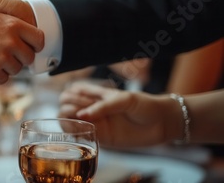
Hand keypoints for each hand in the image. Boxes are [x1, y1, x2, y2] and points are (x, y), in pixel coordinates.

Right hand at [58, 81, 181, 146]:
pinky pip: (81, 136)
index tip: (81, 99)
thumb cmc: (145, 105)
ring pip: (69, 120)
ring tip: (81, 121)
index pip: (72, 91)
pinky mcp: (101, 138)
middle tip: (81, 112)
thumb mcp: (125, 99)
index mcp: (97, 94)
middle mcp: (92, 108)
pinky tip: (80, 131)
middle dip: (68, 106)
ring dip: (67, 120)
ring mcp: (96, 122)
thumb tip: (82, 115)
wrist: (163, 122)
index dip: (71, 94)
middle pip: (65, 105)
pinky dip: (75, 133)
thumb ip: (104, 106)